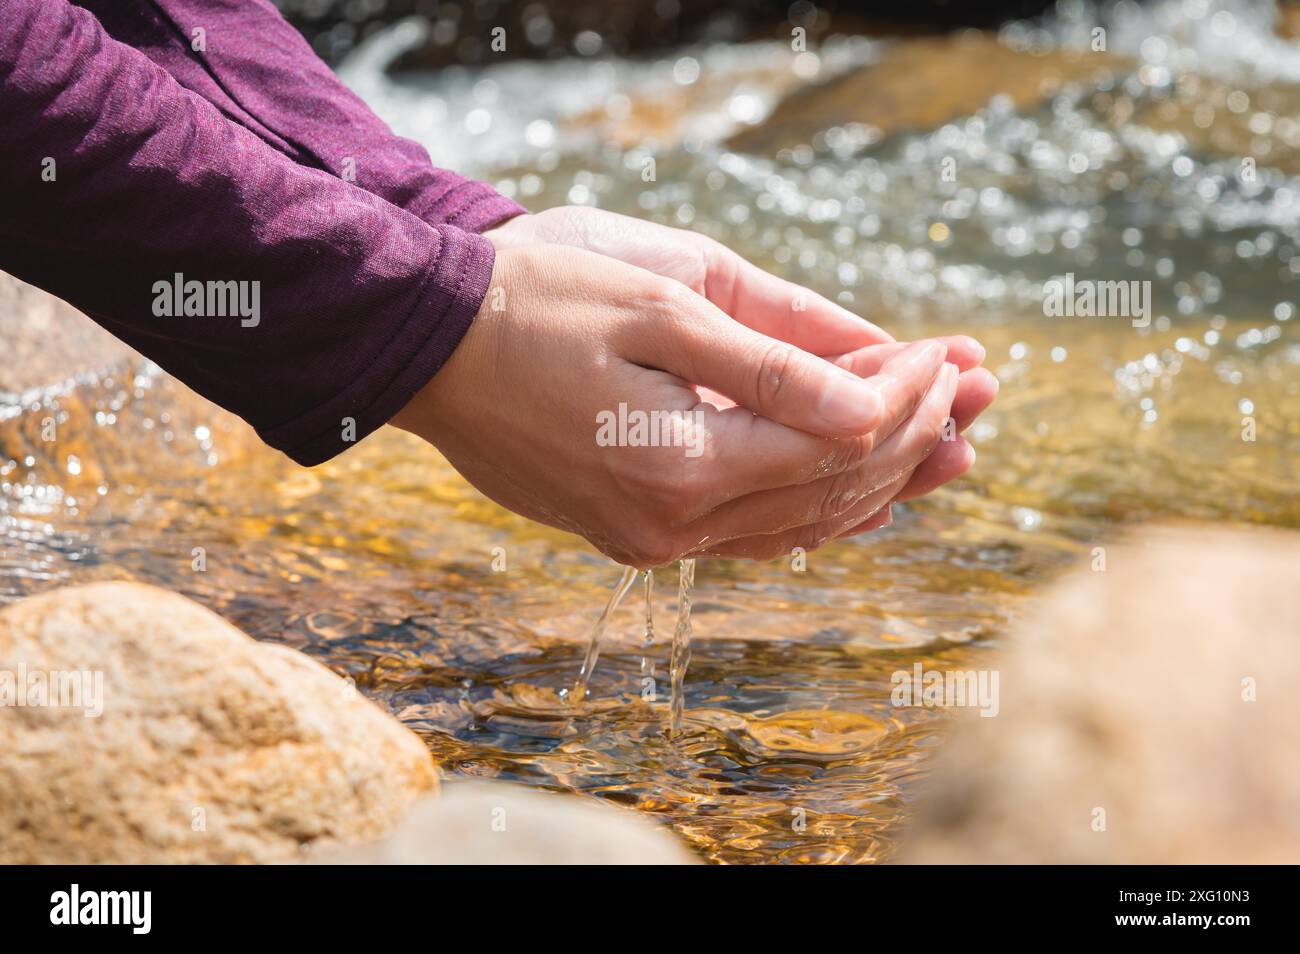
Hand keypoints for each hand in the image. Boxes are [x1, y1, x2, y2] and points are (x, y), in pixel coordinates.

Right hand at [486, 207, 997, 546]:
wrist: (429, 344)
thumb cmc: (538, 299)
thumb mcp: (662, 302)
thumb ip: (772, 361)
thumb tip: (871, 398)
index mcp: (682, 460)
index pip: (837, 435)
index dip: (907, 392)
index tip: (953, 350)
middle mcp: (673, 520)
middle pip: (832, 487)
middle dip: (914, 432)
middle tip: (977, 385)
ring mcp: (652, 537)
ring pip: (802, 521)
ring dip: (882, 478)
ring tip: (953, 442)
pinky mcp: (634, 532)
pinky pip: (754, 534)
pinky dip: (818, 509)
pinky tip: (864, 494)